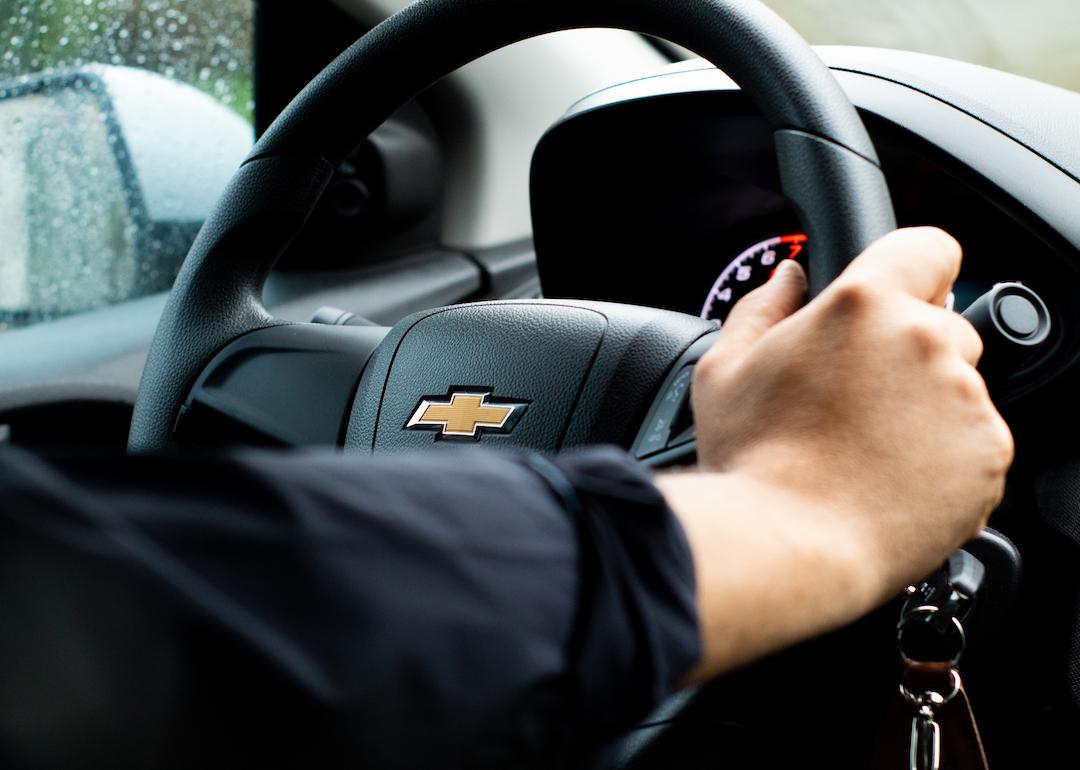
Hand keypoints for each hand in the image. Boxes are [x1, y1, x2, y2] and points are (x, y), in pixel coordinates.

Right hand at [692, 227, 1012, 593]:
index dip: (913, 267)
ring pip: (957, 386)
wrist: (789, 545)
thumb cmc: (751, 460)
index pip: (927, 246)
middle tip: (856, 398)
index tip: (897, 294)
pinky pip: (974, 440)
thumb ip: (761, 308)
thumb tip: (790, 276)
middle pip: (942, 323)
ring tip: (868, 449)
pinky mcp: (988, 454)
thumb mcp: (724, 370)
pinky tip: (892, 479)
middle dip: (907, 351)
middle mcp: (925, 341)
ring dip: (925, 406)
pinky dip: (945, 456)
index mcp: (862, 306)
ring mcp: (965, 400)